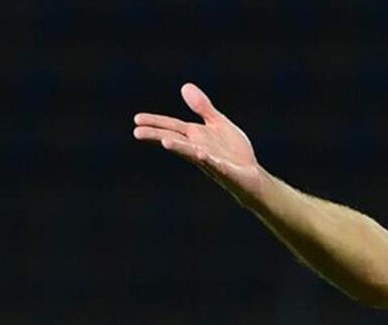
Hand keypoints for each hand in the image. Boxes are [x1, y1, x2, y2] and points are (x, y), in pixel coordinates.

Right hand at [133, 83, 265, 198]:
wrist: (252, 176)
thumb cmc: (233, 152)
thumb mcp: (217, 123)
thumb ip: (202, 107)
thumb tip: (185, 86)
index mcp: (196, 136)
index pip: (172, 127)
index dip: (156, 122)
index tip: (136, 119)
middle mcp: (199, 149)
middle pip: (175, 140)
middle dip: (157, 136)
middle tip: (136, 132)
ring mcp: (211, 161)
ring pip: (192, 153)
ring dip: (179, 148)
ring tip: (165, 142)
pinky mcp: (226, 171)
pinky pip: (216, 165)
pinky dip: (209, 160)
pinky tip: (201, 154)